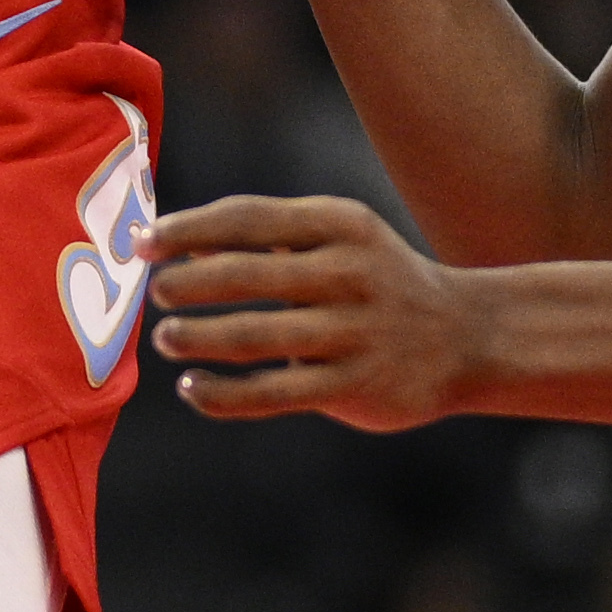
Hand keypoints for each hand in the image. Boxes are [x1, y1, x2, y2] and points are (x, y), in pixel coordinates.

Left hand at [149, 193, 484, 430]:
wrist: (468, 336)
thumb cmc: (383, 281)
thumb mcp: (341, 241)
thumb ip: (271, 241)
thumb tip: (184, 245)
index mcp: (339, 224)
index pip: (247, 218)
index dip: (188, 229)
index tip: (143, 242)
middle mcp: (347, 272)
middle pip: (246, 273)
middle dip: (187, 283)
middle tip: (152, 292)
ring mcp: (352, 331)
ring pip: (253, 335)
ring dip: (198, 337)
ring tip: (165, 339)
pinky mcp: (353, 385)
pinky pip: (272, 393)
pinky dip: (223, 393)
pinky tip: (193, 389)